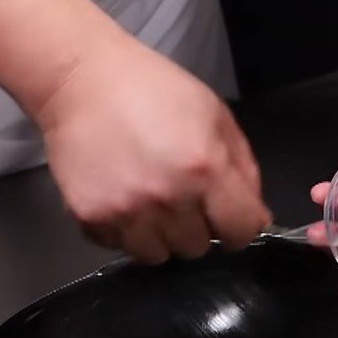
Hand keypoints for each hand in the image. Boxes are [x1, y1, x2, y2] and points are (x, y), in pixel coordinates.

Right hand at [36, 38, 270, 263]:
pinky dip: (124, 231)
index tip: (229, 219)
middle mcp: (168, 198)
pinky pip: (119, 246)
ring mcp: (127, 212)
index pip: (241, 232)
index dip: (240, 227)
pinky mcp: (91, 217)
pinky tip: (122, 199)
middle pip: (198, 248)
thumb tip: (256, 216)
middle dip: (196, 227)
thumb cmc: (155, 91)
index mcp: (205, 170)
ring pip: (158, 256)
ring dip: (160, 236)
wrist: (80, 81)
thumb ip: (243, 169)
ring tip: (151, 202)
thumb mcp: (216, 116)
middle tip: (181, 197)